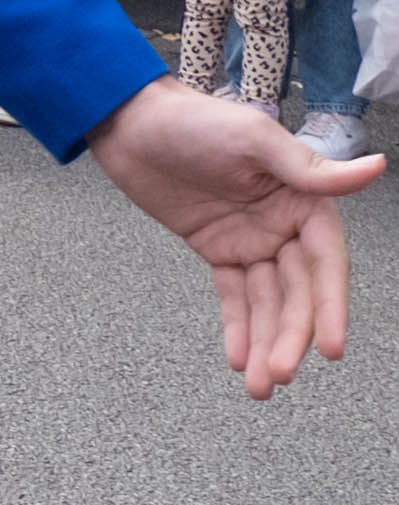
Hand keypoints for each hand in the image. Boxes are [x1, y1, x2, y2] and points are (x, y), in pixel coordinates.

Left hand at [86, 76, 381, 395]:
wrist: (131, 123)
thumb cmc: (195, 119)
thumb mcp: (253, 140)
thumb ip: (310, 168)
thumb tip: (375, 167)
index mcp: (304, 199)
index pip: (326, 263)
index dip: (330, 307)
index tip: (330, 347)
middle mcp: (284, 224)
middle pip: (297, 292)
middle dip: (291, 335)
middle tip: (282, 374)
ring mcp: (251, 240)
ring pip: (267, 301)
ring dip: (267, 341)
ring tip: (263, 385)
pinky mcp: (217, 249)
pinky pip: (234, 294)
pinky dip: (238, 326)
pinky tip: (240, 358)